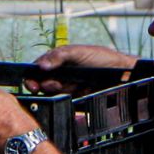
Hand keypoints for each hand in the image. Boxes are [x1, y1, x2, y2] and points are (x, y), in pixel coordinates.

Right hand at [25, 43, 139, 94]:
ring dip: (59, 90)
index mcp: (58, 60)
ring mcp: (68, 86)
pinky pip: (64, 101)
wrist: (122, 74)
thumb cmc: (101, 58)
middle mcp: (60, 73)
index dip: (32, 76)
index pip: (38, 69)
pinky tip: (77, 91)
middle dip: (46, 85)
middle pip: (43, 82)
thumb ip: (59, 56)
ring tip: (71, 85)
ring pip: (53, 92)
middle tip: (53, 84)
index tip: (31, 83)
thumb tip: (41, 66)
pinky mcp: (75, 98)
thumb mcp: (78, 52)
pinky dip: (67, 97)